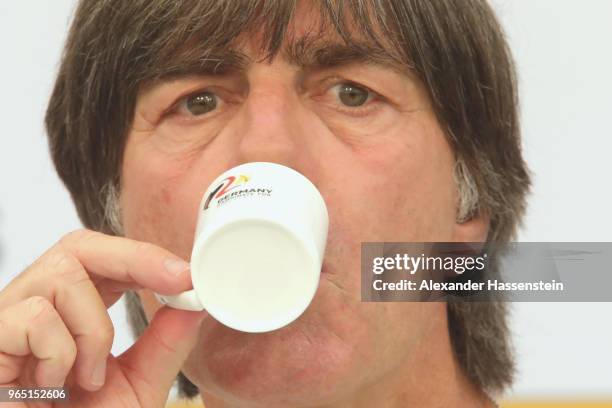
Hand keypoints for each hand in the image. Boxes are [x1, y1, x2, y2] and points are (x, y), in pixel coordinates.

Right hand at [0, 229, 206, 406]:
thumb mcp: (138, 386)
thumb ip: (166, 343)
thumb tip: (194, 302)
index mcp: (73, 314)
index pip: (105, 260)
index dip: (144, 256)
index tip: (186, 274)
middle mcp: (38, 308)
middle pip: (78, 246)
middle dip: (134, 258)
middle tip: (175, 280)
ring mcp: (8, 321)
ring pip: (62, 276)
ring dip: (94, 330)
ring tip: (86, 377)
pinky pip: (34, 315)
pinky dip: (59, 352)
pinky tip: (50, 386)